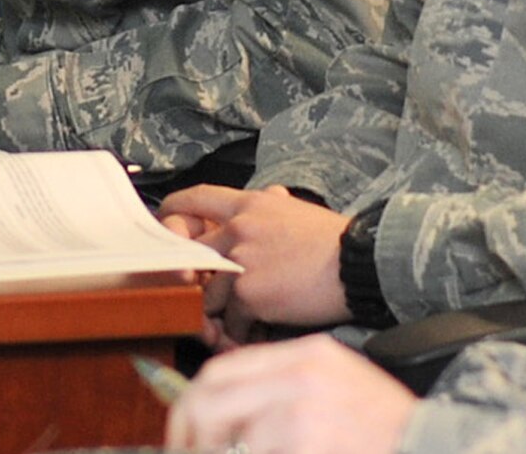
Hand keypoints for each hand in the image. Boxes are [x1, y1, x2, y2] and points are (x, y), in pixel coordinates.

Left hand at [159, 185, 352, 342]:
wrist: (358, 263)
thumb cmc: (335, 241)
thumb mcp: (298, 211)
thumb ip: (273, 206)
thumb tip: (272, 197)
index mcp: (249, 204)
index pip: (196, 198)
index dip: (175, 211)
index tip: (167, 222)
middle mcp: (238, 228)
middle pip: (195, 256)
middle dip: (200, 279)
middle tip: (210, 294)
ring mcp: (240, 261)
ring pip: (210, 293)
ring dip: (225, 310)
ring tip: (246, 318)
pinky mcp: (248, 293)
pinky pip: (230, 319)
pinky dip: (242, 329)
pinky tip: (260, 328)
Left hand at [164, 334, 416, 452]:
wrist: (438, 446)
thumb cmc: (387, 429)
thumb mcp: (338, 387)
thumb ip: (284, 391)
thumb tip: (222, 418)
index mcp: (307, 355)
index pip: (221, 371)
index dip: (192, 407)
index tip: (185, 435)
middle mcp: (301, 375)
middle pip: (210, 400)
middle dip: (189, 438)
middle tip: (188, 453)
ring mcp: (303, 412)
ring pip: (225, 438)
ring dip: (215, 453)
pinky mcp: (305, 443)